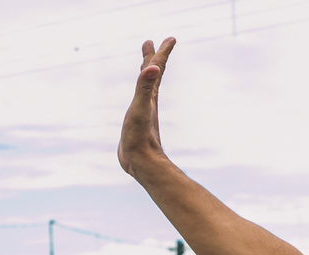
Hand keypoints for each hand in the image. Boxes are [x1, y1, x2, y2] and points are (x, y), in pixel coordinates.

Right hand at [118, 37, 175, 175]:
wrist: (141, 163)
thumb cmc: (140, 137)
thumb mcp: (140, 109)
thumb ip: (145, 87)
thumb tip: (155, 67)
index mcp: (151, 96)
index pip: (158, 69)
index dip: (163, 53)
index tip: (171, 38)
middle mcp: (149, 101)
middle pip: (153, 75)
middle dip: (154, 58)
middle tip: (152, 43)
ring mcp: (144, 111)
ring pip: (147, 87)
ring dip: (147, 73)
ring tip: (146, 64)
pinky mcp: (137, 121)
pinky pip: (140, 101)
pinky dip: (139, 93)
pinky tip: (139, 96)